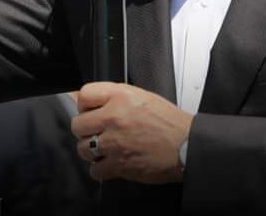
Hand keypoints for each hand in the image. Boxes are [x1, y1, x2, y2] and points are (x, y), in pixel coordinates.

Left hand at [71, 82, 193, 183]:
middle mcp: (115, 117)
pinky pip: (95, 170)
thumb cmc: (171, 124)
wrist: (188, 146)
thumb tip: (92, 101)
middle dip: (86, 130)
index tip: (89, 111)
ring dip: (92, 150)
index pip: (84, 95)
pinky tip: (111, 163)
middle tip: (97, 132)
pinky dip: (101, 169)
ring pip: (83, 148)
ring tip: (106, 149)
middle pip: (78, 124)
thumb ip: (116, 97)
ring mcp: (115, 142)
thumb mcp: (143, 97)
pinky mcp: (119, 164)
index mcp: (121, 96)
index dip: (84, 105)